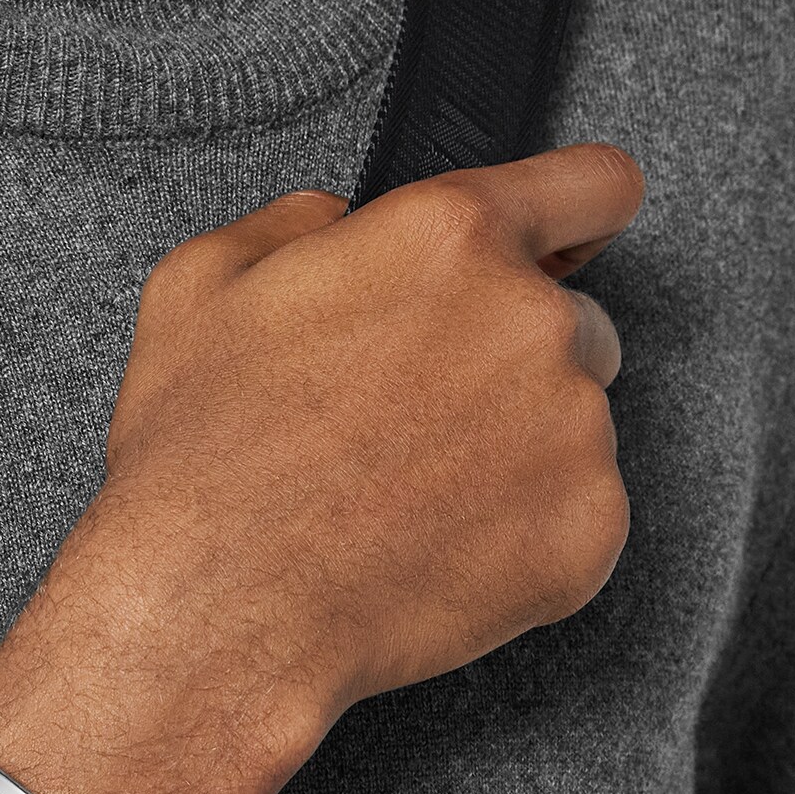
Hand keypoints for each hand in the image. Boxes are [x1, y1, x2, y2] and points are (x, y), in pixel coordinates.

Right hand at [86, 141, 644, 729]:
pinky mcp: (586, 530)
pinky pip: (578, 513)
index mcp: (448, 238)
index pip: (592, 184)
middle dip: (508, 357)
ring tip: (406, 489)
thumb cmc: (203, 457)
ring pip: (573, 420)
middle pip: (573, 319)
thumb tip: (345, 222)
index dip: (575, 214)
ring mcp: (572, 430)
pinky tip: (431, 541)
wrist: (216, 609)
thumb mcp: (202, 281)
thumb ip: (303, 220)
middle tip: (413, 414)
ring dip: (514, 445)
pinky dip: (521, 529)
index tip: (567, 241)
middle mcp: (530, 320)